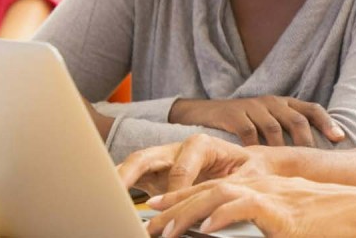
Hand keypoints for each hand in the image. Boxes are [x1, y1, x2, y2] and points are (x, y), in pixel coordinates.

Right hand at [118, 134, 275, 194]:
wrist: (250, 164)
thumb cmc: (251, 168)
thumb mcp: (249, 176)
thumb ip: (232, 187)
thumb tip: (222, 204)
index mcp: (201, 144)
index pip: (181, 169)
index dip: (174, 191)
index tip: (171, 212)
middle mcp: (177, 148)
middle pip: (146, 157)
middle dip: (126, 175)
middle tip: (113, 194)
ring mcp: (164, 159)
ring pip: (134, 166)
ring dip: (117, 181)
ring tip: (104, 199)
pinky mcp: (156, 174)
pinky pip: (134, 179)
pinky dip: (121, 190)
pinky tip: (112, 204)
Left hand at [143, 175, 355, 237]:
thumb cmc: (330, 221)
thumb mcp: (288, 221)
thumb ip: (261, 224)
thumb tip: (228, 233)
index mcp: (260, 187)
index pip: (213, 188)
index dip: (183, 198)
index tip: (158, 210)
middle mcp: (261, 185)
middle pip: (208, 189)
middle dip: (175, 206)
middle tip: (149, 221)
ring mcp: (271, 194)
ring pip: (219, 195)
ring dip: (189, 212)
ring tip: (166, 231)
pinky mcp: (281, 209)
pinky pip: (245, 207)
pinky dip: (223, 217)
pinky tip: (205, 231)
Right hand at [170, 96, 344, 146]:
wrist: (204, 113)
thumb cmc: (242, 122)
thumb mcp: (267, 121)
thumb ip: (286, 131)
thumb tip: (312, 155)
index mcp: (283, 103)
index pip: (311, 109)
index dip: (327, 122)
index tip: (340, 138)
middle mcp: (271, 102)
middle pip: (296, 119)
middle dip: (307, 141)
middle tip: (313, 161)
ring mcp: (252, 106)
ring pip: (274, 128)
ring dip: (282, 148)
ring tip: (289, 167)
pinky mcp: (233, 114)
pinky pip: (249, 132)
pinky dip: (256, 147)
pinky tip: (260, 161)